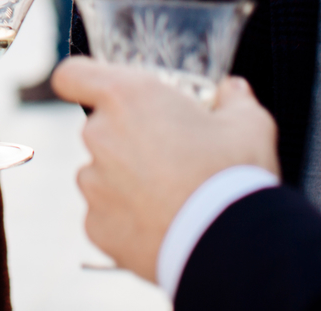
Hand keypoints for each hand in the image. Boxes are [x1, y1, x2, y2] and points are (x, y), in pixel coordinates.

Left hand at [52, 59, 276, 281]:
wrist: (229, 245)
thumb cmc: (234, 174)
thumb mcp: (249, 124)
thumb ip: (234, 99)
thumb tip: (233, 89)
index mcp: (127, 98)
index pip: (72, 74)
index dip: (81, 80)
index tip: (99, 92)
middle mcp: (99, 136)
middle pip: (99, 129)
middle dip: (128, 139)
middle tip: (168, 156)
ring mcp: (94, 184)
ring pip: (101, 175)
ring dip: (125, 181)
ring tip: (169, 197)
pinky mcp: (96, 226)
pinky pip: (105, 215)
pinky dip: (126, 219)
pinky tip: (160, 225)